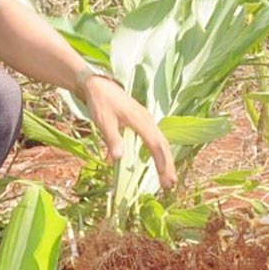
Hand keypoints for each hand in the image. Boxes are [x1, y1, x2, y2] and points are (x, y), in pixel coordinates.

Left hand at [83, 75, 177, 190]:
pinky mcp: (143, 121)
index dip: (161, 161)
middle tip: (170, 184)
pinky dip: (160, 152)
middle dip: (168, 164)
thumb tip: (119, 158)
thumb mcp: (103, 121)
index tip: (164, 176)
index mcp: (140, 120)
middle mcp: (147, 120)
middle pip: (163, 144)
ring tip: (168, 178)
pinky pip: (156, 138)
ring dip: (166, 160)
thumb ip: (112, 139)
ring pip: (161, 141)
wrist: (98, 85)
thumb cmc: (101, 103)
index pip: (155, 143)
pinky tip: (159, 163)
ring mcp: (147, 120)